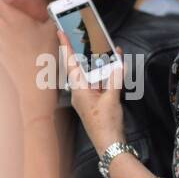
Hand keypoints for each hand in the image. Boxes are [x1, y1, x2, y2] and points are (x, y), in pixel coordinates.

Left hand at [59, 29, 124, 152]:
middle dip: (85, 51)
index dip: (66, 47)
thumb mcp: (112, 99)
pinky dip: (107, 75)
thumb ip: (115, 79)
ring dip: (99, 63)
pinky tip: (115, 66)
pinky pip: (100, 83)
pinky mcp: (96, 102)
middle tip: (85, 35)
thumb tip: (118, 64)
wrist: (110, 146)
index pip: (71, 64)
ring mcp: (88, 98)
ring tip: (106, 48)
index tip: (60, 32)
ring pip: (92, 75)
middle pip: (81, 67)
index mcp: (79, 90)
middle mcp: (81, 92)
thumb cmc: (106, 125)